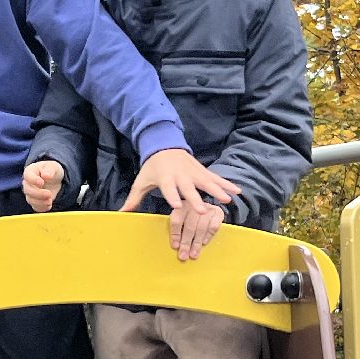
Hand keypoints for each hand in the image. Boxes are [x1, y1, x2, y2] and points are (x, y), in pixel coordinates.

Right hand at [22, 161, 64, 212]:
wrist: (54, 180)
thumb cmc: (51, 170)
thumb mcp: (53, 166)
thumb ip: (50, 169)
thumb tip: (46, 176)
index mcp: (30, 172)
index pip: (27, 176)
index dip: (33, 180)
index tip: (42, 182)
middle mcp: (27, 183)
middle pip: (27, 190)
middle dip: (38, 194)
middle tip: (49, 194)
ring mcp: (30, 194)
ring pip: (30, 200)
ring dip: (40, 202)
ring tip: (50, 200)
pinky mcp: (35, 202)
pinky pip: (36, 207)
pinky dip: (42, 207)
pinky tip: (49, 205)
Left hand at [121, 149, 241, 213]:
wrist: (165, 145)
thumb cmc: (152, 168)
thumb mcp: (141, 181)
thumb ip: (134, 198)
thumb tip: (121, 213)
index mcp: (165, 178)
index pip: (168, 188)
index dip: (171, 196)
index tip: (176, 206)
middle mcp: (180, 175)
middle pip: (189, 188)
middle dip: (195, 198)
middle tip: (202, 210)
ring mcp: (193, 172)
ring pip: (206, 182)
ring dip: (217, 191)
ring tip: (227, 201)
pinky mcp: (202, 171)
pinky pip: (216, 178)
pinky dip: (227, 184)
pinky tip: (237, 192)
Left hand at [171, 199, 224, 261]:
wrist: (204, 207)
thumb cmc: (189, 217)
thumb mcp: (180, 220)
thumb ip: (177, 230)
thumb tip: (175, 246)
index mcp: (181, 207)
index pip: (177, 221)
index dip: (175, 234)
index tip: (175, 246)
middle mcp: (194, 206)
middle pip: (189, 226)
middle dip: (186, 243)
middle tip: (184, 255)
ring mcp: (207, 209)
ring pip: (201, 228)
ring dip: (197, 243)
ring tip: (193, 254)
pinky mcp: (218, 213)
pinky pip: (213, 226)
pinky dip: (208, 236)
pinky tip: (204, 243)